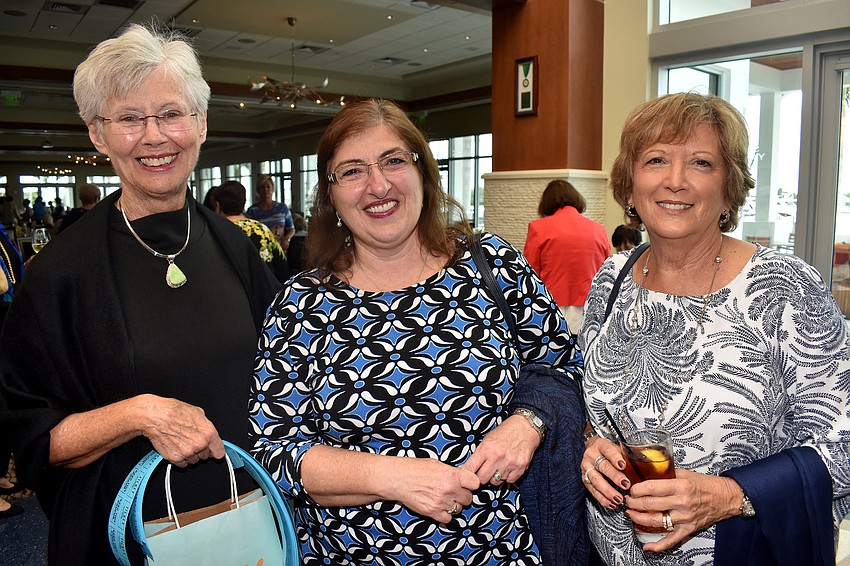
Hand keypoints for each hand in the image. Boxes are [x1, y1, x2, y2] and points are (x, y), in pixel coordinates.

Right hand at [135, 394, 224, 466]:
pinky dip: (180, 459)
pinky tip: (176, 448)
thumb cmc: (174, 411)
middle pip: (206, 456)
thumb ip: (206, 426)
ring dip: (190, 455)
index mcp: (208, 432)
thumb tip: (208, 433)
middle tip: (191, 441)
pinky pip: (183, 464)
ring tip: (182, 442)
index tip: (215, 453)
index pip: (219, 451)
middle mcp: (199, 444)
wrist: (155, 416)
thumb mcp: (197, 412)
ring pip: (194, 461)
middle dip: (201, 450)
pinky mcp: (175, 458)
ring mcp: (187, 453)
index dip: (217, 451)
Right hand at [390, 457, 479, 522]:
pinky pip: (448, 519)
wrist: (397, 478)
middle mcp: (449, 489)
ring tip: (443, 498)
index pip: (475, 483)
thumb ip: (452, 472)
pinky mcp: (432, 512)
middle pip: (468, 498)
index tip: (467, 483)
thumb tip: (462, 478)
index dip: (471, 483)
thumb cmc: (415, 468)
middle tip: (454, 491)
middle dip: (462, 495)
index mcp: (452, 475)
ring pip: (458, 509)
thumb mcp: (437, 464)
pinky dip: (445, 515)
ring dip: (453, 505)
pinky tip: (439, 507)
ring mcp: (441, 502)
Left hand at [462, 414, 540, 486]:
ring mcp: (509, 463)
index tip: (466, 477)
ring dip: (495, 477)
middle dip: (482, 477)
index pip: (470, 468)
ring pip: (495, 482)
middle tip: (485, 471)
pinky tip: (508, 467)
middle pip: (482, 479)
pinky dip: (507, 477)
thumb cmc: (505, 432)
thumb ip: (478, 454)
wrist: (525, 427)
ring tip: (498, 466)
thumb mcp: (487, 439)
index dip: (467, 474)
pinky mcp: (520, 468)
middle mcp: (497, 456)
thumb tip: (467, 469)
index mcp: (486, 448)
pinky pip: (508, 481)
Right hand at [581, 436, 629, 509]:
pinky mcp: (585, 479)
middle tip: (625, 484)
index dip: (615, 457)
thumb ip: (628, 456)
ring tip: (619, 499)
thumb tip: (646, 463)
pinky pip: (592, 491)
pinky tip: (611, 503)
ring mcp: (586, 468)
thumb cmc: (609, 451)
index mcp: (600, 445)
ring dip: (608, 491)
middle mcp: (591, 456)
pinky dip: (602, 499)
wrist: (594, 450)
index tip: (623, 465)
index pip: (608, 450)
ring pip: (596, 480)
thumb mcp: (618, 448)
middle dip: (614, 477)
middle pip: (602, 467)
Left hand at [624, 469, 741, 551]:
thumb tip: (646, 473)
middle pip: (649, 505)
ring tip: (630, 514)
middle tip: (628, 500)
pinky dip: (658, 545)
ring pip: (655, 522)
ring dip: (638, 519)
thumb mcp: (684, 473)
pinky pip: (671, 540)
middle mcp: (682, 503)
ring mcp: (685, 518)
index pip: (651, 488)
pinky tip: (647, 546)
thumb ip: (666, 474)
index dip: (636, 489)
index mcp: (680, 486)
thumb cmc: (705, 484)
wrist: (725, 497)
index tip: (630, 488)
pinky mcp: (688, 529)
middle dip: (633, 503)